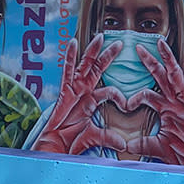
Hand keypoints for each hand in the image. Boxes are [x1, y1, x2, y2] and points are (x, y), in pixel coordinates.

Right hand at [30, 35, 124, 153]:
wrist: (54, 147)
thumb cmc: (70, 141)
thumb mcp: (94, 137)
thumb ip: (108, 137)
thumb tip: (124, 144)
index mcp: (91, 101)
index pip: (110, 91)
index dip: (121, 96)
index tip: (128, 105)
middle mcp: (83, 92)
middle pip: (98, 70)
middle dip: (108, 56)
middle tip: (120, 43)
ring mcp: (74, 90)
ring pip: (85, 66)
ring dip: (93, 51)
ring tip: (101, 37)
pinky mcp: (64, 90)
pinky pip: (67, 70)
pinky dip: (70, 56)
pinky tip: (73, 42)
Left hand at [105, 40, 183, 168]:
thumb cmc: (179, 156)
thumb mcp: (155, 148)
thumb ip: (141, 144)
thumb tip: (126, 145)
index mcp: (166, 109)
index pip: (148, 95)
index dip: (135, 96)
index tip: (123, 104)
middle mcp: (176, 102)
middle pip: (162, 77)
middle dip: (151, 61)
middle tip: (138, 47)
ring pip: (176, 76)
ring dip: (168, 59)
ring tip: (160, 43)